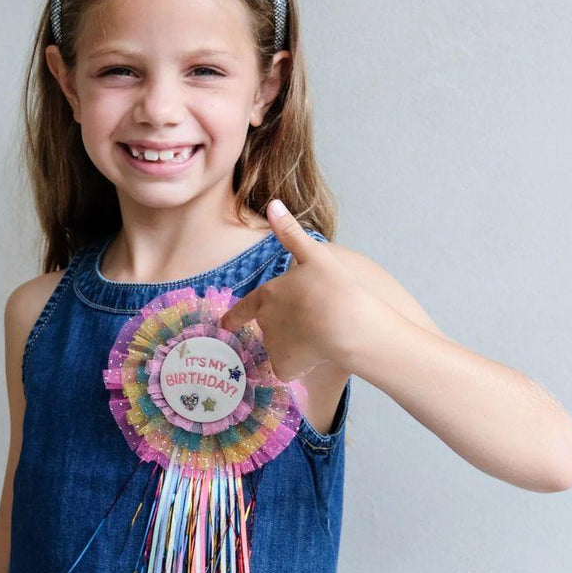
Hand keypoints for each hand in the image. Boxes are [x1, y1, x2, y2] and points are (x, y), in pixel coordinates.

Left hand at [218, 199, 361, 381]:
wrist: (346, 323)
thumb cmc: (332, 286)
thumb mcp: (313, 254)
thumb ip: (290, 233)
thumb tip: (273, 203)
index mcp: (267, 296)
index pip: (243, 309)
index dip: (234, 316)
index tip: (225, 324)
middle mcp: (264, 322)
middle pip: (270, 328)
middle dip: (285, 328)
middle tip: (310, 324)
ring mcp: (272, 345)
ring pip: (281, 349)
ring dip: (294, 347)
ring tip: (317, 338)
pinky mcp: (283, 366)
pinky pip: (288, 369)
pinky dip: (298, 366)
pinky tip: (315, 357)